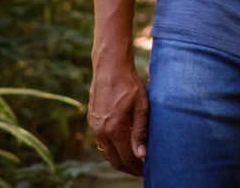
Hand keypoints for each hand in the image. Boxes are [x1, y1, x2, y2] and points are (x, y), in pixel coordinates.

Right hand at [88, 61, 148, 175]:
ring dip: (118, 159)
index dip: (136, 168)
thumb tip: (142, 156)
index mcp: (114, 129)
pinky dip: (111, 149)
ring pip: (106, 152)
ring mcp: (94, 127)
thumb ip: (140, 131)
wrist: (110, 67)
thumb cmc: (130, 84)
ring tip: (133, 161)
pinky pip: (101, 142)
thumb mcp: (142, 106)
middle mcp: (101, 131)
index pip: (126, 157)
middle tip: (141, 171)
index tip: (146, 172)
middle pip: (114, 159)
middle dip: (127, 168)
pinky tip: (122, 146)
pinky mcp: (92, 121)